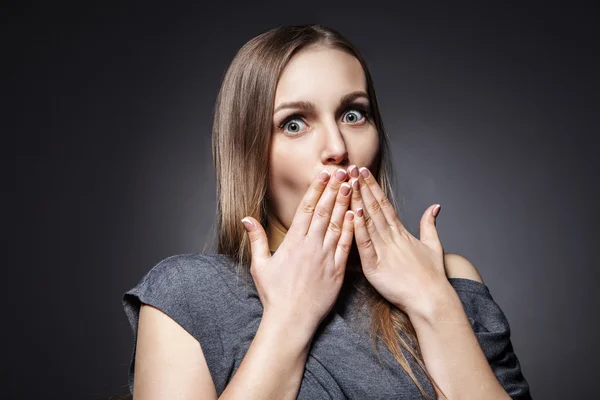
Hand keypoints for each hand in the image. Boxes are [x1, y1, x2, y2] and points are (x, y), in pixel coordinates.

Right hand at [241, 169, 354, 334]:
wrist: (291, 320)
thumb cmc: (274, 294)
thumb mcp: (260, 265)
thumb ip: (256, 239)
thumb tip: (246, 219)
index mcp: (292, 242)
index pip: (306, 209)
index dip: (316, 189)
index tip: (323, 174)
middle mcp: (311, 246)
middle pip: (324, 211)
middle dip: (333, 189)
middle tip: (342, 171)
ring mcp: (325, 257)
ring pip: (337, 224)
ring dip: (345, 204)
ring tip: (351, 186)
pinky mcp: (337, 271)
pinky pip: (346, 246)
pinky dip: (352, 229)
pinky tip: (357, 215)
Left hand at [346, 165, 449, 316]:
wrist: (432, 300)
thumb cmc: (432, 277)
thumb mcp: (434, 246)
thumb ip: (429, 225)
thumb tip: (434, 207)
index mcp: (401, 232)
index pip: (384, 204)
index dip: (373, 187)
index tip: (363, 172)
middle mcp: (391, 237)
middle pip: (374, 207)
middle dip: (362, 187)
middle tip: (351, 169)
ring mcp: (384, 250)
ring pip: (368, 221)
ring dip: (358, 202)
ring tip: (349, 183)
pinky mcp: (376, 266)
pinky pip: (365, 245)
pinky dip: (359, 229)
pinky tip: (352, 215)